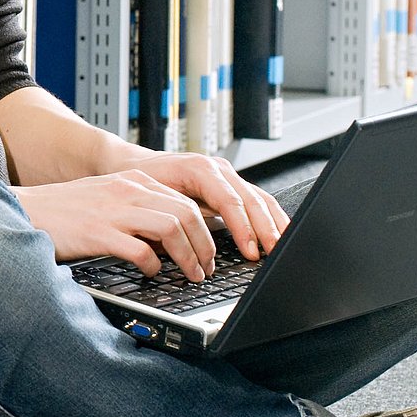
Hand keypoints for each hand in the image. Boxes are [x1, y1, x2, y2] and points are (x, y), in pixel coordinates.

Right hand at [15, 171, 219, 280]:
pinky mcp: (98, 233)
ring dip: (189, 256)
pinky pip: (141, 250)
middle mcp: (127, 190)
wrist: (26, 209)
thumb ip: (139, 209)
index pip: (185, 200)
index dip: (206, 229)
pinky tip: (151, 273)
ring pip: (172, 228)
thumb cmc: (65, 210)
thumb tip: (172, 236)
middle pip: (187, 213)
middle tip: (206, 268)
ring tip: (190, 274)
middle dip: (205, 245)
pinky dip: (154, 266)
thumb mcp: (108, 199)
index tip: (208, 251)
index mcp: (132, 180)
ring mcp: (113, 210)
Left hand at [105, 148, 288, 262]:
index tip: (250, 251)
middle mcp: (218, 169)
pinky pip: (256, 199)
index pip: (230, 201)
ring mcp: (226, 175)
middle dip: (266, 228)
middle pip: (251, 199)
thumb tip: (190, 245)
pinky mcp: (229, 185)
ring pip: (259, 198)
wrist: (134, 164)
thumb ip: (176, 217)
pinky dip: (269, 217)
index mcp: (200, 169)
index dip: (243, 228)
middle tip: (274, 252)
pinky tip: (279, 232)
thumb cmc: (142, 180)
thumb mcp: (155, 198)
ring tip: (283, 246)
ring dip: (273, 223)